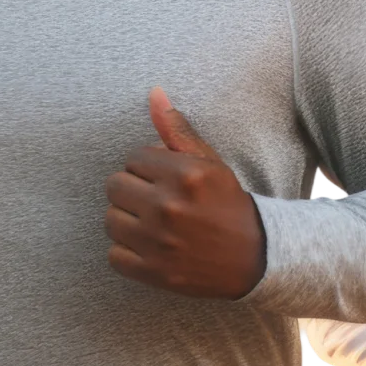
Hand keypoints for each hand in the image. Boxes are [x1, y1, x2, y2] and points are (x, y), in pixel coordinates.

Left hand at [104, 87, 266, 299]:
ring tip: (153, 223)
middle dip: (133, 190)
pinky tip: (151, 246)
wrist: (255, 257)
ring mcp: (158, 242)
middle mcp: (168, 207)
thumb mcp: (209, 162)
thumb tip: (153, 94)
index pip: (133, 157)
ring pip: (110, 219)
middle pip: (115, 186)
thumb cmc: (227, 204)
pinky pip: (114, 255)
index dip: (148, 167)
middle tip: (157, 200)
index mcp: (184, 174)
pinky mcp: (153, 272)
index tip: (165, 179)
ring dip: (127, 220)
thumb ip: (177, 130)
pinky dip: (128, 252)